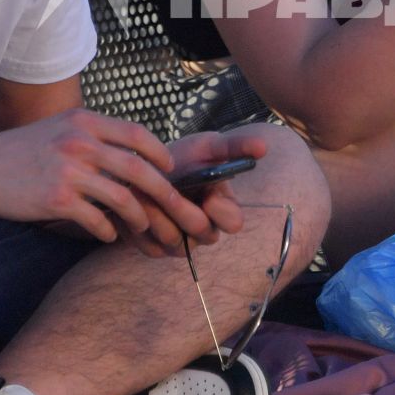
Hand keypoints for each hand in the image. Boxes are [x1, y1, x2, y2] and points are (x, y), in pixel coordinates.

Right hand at [0, 108, 218, 248]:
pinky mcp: (58, 200)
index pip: (137, 134)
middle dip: (163, 191)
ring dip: (139, 216)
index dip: (159, 153)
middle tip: (174, 205)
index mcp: (84, 122)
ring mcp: (69, 172)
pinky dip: (109, 230)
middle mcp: (80, 143)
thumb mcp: (59, 128)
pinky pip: (97, 220)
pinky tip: (110, 235)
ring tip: (143, 225)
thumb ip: (93, 135)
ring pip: (123, 198)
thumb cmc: (21, 150)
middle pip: (138, 169)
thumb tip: (130, 151)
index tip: (168, 168)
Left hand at [117, 130, 258, 258]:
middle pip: (202, 233)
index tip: (210, 194)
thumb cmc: (182, 158)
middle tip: (167, 191)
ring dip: (157, 216)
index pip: (234, 222)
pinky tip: (130, 206)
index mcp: (223, 209)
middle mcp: (205, 231)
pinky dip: (140, 226)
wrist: (144, 168)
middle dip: (184, 210)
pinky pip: (150, 247)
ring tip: (140, 193)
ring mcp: (181, 243)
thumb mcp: (207, 147)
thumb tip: (263, 146)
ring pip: (174, 241)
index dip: (223, 211)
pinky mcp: (155, 249)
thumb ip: (234, 146)